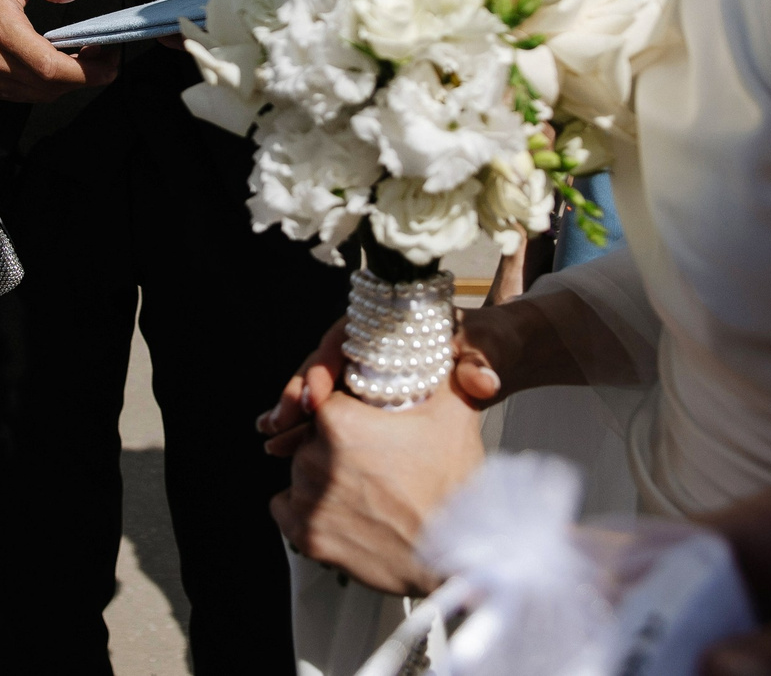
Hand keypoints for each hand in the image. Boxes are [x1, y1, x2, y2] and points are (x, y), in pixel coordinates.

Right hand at [0, 0, 118, 102]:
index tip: (108, 57)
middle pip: (50, 87)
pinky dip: (44, 85)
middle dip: (85, 75)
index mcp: (2, 33)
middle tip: (101, 53)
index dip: (87, 70)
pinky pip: (22, 95)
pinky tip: (53, 64)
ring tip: (81, 57)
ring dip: (65, 82)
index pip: (52, 68)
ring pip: (38, 95)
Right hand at [260, 312, 504, 451]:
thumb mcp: (489, 347)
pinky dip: (308, 428)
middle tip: (282, 421)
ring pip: (322, 390)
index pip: (347, 337)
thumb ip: (481, 361)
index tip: (317, 394)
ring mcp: (369, 372)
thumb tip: (483, 381)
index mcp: (393, 324)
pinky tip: (284, 446)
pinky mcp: (369, 398)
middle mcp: (374, 345)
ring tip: (273, 439)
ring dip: (295, 415)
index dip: (325, 364)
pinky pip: (332, 412)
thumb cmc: (489, 343)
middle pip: (324, 365)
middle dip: (299, 393)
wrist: (497, 357)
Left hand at [270, 367, 485, 596]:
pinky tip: (341, 510)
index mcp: (338, 420)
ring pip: (300, 472)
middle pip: (312, 437)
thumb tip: (441, 351)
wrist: (453, 556)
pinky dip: (306, 509)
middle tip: (375, 463)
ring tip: (364, 490)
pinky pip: (286, 508)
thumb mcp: (454, 416)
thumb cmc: (452, 487)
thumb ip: (443, 374)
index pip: (327, 400)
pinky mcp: (304, 535)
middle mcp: (311, 457)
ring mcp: (306, 499)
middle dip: (337, 445)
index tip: (367, 425)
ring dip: (322, 477)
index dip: (349, 411)